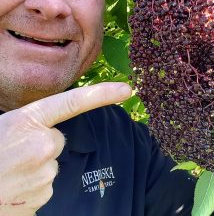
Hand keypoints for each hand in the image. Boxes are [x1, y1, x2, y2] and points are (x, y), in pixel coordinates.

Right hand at [0, 82, 130, 214]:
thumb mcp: (4, 126)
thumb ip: (28, 124)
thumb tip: (47, 130)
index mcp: (28, 120)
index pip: (73, 102)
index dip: (102, 93)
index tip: (127, 89)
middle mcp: (43, 144)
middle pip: (58, 141)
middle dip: (42, 146)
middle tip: (12, 155)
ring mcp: (44, 173)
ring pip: (50, 166)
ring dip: (34, 169)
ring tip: (7, 173)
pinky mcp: (41, 198)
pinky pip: (44, 187)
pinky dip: (30, 189)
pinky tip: (10, 189)